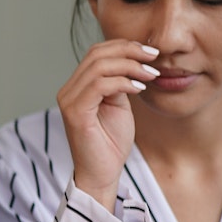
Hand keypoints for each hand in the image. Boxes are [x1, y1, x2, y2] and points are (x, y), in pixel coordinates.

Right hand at [56, 40, 157, 206]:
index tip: (150, 52)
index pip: (96, 53)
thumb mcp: (118, 106)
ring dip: (130, 66)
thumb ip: (119, 84)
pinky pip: (99, 85)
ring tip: (151, 74)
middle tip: (154, 57)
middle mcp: (68, 91)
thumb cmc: (110, 144)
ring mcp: (69, 101)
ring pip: (98, 67)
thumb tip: (132, 63)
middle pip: (96, 54)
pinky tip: (140, 88)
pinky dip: (123, 82)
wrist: (102, 174)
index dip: (124, 46)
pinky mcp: (75, 113)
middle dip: (129, 51)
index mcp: (77, 87)